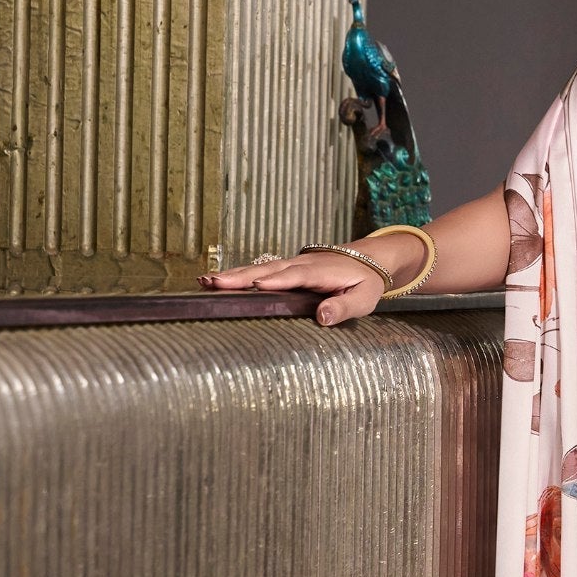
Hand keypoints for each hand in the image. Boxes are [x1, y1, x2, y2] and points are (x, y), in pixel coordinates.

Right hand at [201, 231, 419, 326]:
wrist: (370, 259)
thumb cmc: (366, 282)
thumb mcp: (363, 299)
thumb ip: (343, 308)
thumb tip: (323, 317)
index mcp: (319, 271)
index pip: (294, 276)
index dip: (276, 280)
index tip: (255, 285)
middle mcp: (301, 263)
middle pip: (266, 269)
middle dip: (239, 276)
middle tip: (213, 282)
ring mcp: (291, 263)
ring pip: (258, 267)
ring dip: (233, 274)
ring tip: (205, 281)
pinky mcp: (286, 268)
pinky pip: (260, 269)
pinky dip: (239, 274)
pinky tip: (219, 280)